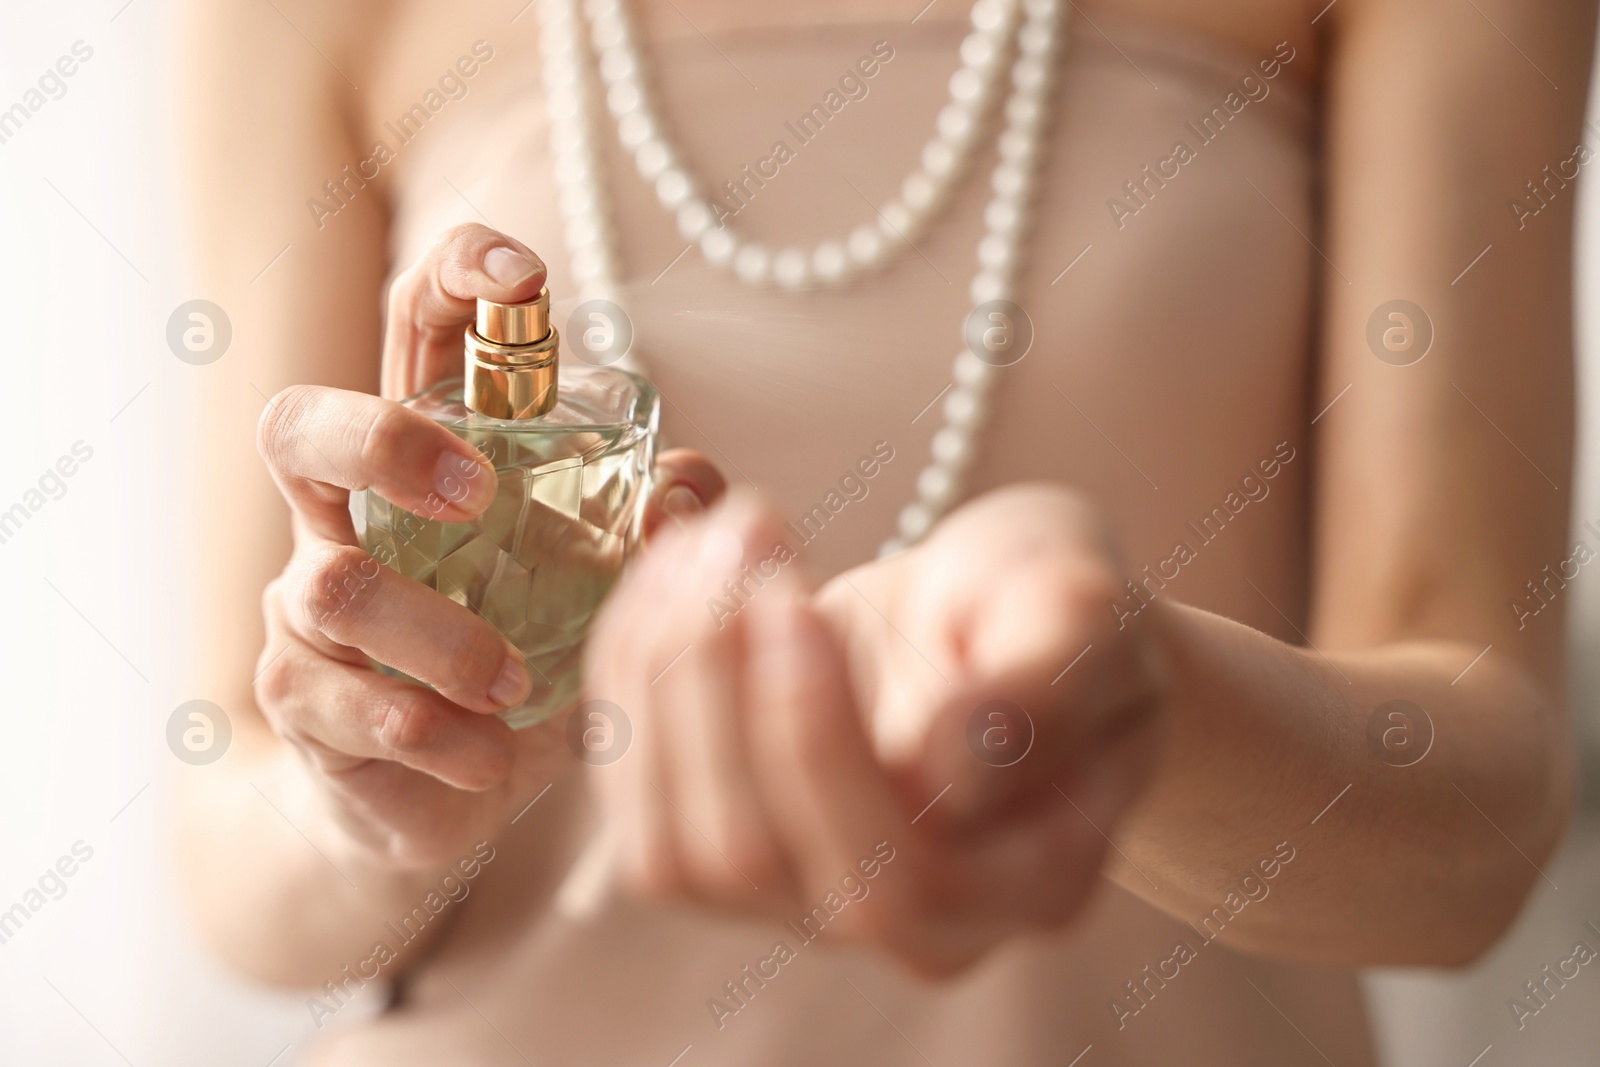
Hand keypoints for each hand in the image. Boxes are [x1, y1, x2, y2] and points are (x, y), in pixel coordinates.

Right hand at [253, 224, 723, 869]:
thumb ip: (654, 525)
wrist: (450, 795)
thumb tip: (683, 488)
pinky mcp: (300, 699)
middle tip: (475, 497)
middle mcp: (345, 512)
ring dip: (445, 638)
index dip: (454, 273)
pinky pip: (349, 703)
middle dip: (383, 440)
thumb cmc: (528, 659)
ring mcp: (307, 603)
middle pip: (297, 422)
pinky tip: (490, 753)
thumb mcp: (607, 585)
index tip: (525, 279)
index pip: (414, 327)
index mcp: (426, 455)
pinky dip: (437, 732)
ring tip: (515, 685)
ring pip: (338, 584)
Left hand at [584, 484, 1165, 972]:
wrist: (1003, 619)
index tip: (790, 593)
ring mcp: (810, 902)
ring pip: (673, 851)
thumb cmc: (1053, 610)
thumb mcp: (1080, 603)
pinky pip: (635, 805)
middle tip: (742, 538)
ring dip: (662, 675)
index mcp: (1030, 881)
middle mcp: (916, 926)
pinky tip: (672, 575)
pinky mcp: (729, 851)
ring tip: (711, 542)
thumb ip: (1043, 677)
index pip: (894, 872)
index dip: (814, 739)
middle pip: (753, 860)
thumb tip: (955, 757)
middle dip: (712, 687)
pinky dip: (629, 678)